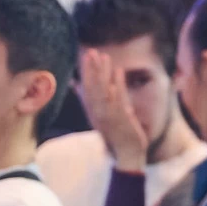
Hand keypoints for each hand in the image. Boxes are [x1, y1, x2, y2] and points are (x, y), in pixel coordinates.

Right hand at [75, 48, 150, 170]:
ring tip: (104, 57)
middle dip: (92, 69)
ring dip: (103, 73)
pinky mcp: (121, 118)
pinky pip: (118, 98)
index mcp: (94, 111)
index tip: (86, 56)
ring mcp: (109, 115)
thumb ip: (93, 102)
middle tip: (91, 51)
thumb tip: (79, 87)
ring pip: (104, 90)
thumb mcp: (103, 117)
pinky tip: (119, 71)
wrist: (127, 154)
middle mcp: (99, 112)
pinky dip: (117, 84)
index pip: (88, 88)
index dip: (86, 72)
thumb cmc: (117, 134)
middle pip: (93, 87)